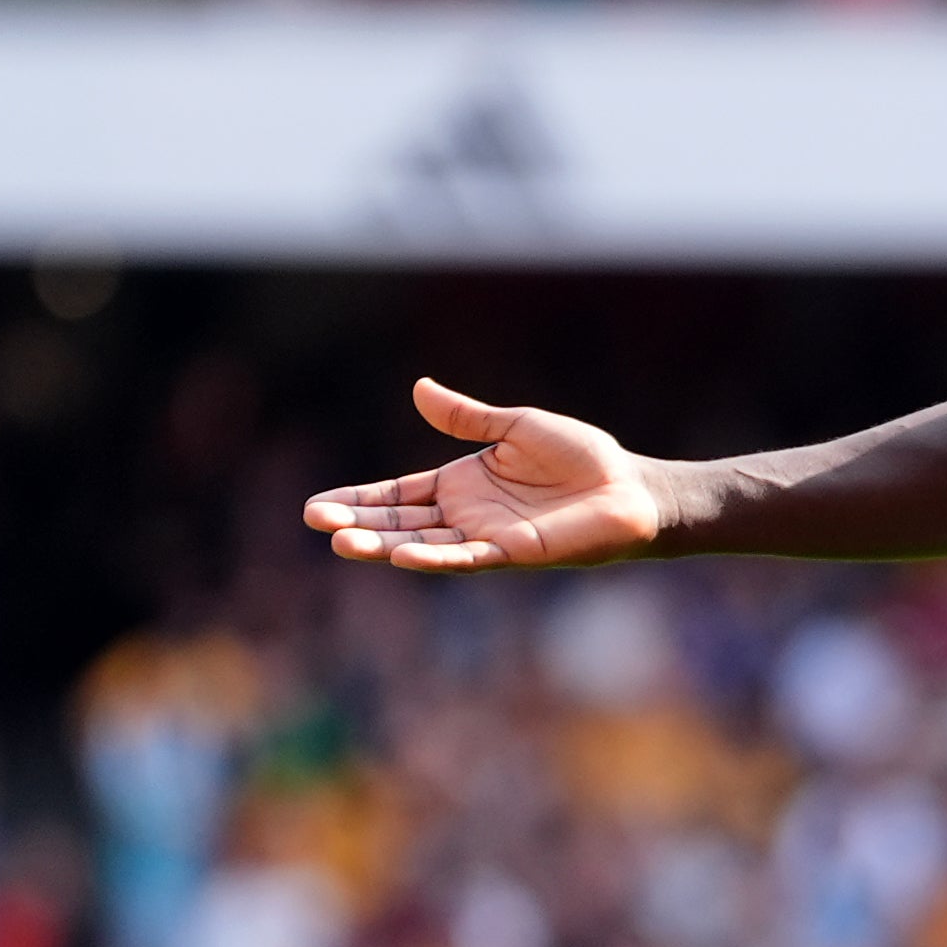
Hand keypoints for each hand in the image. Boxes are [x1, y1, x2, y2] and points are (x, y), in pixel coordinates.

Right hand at [302, 379, 665, 570]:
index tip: (318, 506)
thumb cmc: (580, 459)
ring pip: (423, 544)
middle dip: (359, 524)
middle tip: (316, 521)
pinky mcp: (513, 552)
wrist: (629, 488)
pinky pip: (467, 558)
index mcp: (461, 483)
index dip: (360, 500)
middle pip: (400, 522)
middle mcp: (466, 515)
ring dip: (384, 545)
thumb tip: (419, 388)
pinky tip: (403, 557)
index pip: (398, 495)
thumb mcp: (516, 427)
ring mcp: (486, 536)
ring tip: (343, 543)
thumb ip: (467, 417)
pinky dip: (435, 558)